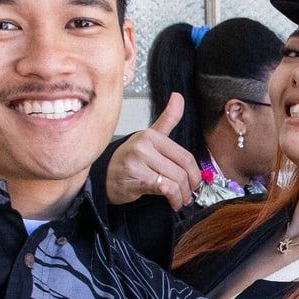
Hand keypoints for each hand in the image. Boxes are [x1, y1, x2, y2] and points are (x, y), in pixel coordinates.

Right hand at [103, 95, 206, 209]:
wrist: (104, 175)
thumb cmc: (129, 158)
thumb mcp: (149, 136)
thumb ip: (168, 119)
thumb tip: (179, 96)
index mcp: (151, 136)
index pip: (185, 156)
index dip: (195, 173)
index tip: (195, 182)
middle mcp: (143, 147)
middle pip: (181, 171)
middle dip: (189, 187)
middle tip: (188, 195)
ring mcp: (137, 164)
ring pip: (173, 182)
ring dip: (181, 196)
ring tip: (179, 200)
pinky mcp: (133, 180)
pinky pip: (160, 188)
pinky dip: (171, 197)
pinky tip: (170, 201)